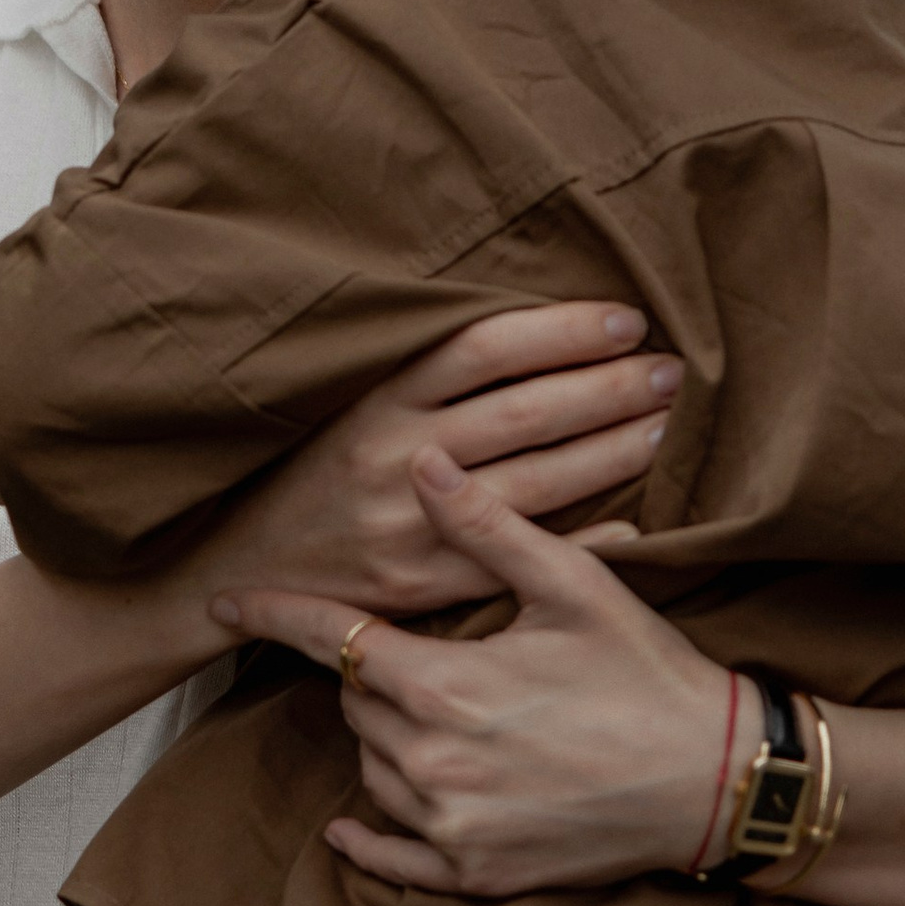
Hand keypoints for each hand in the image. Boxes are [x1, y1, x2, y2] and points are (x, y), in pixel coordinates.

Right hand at [196, 308, 682, 628]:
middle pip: (524, 410)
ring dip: (608, 452)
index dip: (560, 330)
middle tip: (673, 372)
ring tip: (662, 427)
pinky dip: (580, 542)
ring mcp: (408, 523)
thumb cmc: (304, 472)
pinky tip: (635, 525)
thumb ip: (422, 378)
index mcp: (377, 398)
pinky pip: (515, 560)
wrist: (231, 567)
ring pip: (532, 482)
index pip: (484, 347)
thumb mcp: (346, 403)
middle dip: (607, 388)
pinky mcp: (418, 585)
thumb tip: (527, 334)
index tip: (626, 321)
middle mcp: (394, 454)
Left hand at [211, 446, 733, 895]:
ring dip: (389, 740)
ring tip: (450, 715)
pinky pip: (391, 860)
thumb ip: (488, 526)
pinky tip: (347, 828)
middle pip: (358, 707)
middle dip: (376, 676)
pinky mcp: (477, 873)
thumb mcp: (575, 585)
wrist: (718, 781)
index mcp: (447, 685)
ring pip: (374, 771)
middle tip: (430, 654)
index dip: (276, 614)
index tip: (226, 600)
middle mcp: (435, 763)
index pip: (335, 641)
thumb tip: (424, 461)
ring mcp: (453, 826)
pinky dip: (366, 841)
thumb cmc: (648, 673)